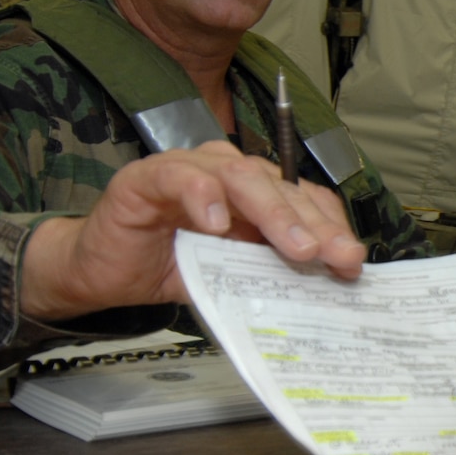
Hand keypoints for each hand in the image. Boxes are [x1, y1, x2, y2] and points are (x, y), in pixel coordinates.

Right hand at [21, 142, 364, 320]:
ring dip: (273, 211)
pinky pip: (181, 177)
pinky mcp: (146, 178)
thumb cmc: (170, 266)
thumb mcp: (233, 273)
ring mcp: (188, 169)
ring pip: (241, 175)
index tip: (351, 261)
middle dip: (313, 223)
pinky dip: (202, 196)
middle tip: (332, 256)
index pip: (304, 198)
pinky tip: (216, 224)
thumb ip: (271, 268)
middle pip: (280, 186)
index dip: (331, 226)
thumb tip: (326, 285)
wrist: (104, 275)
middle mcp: (227, 172)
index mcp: (255, 193)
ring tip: (295, 246)